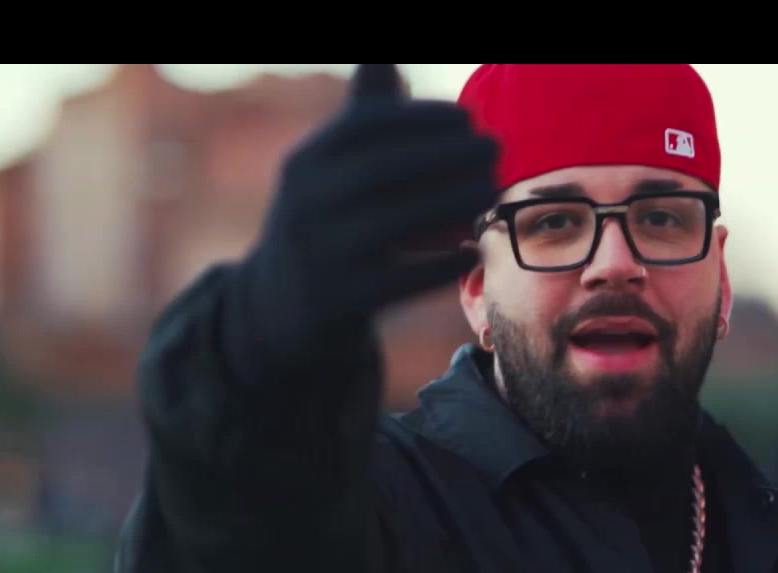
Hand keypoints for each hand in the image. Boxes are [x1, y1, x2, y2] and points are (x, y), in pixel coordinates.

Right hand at [227, 64, 499, 380]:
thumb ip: (361, 117)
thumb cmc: (326, 220)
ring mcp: (320, 254)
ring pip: (396, 223)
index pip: (364, 126)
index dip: (420, 116)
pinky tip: (473, 251)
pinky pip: (401, 280)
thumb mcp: (328, 170)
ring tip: (490, 192)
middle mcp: (304, 204)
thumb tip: (383, 60)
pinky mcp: (340, 301)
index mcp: (305, 163)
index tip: (467, 117)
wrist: (281, 307)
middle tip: (495, 148)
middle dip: (446, 154)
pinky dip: (440, 266)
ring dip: (453, 203)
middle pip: (383, 170)